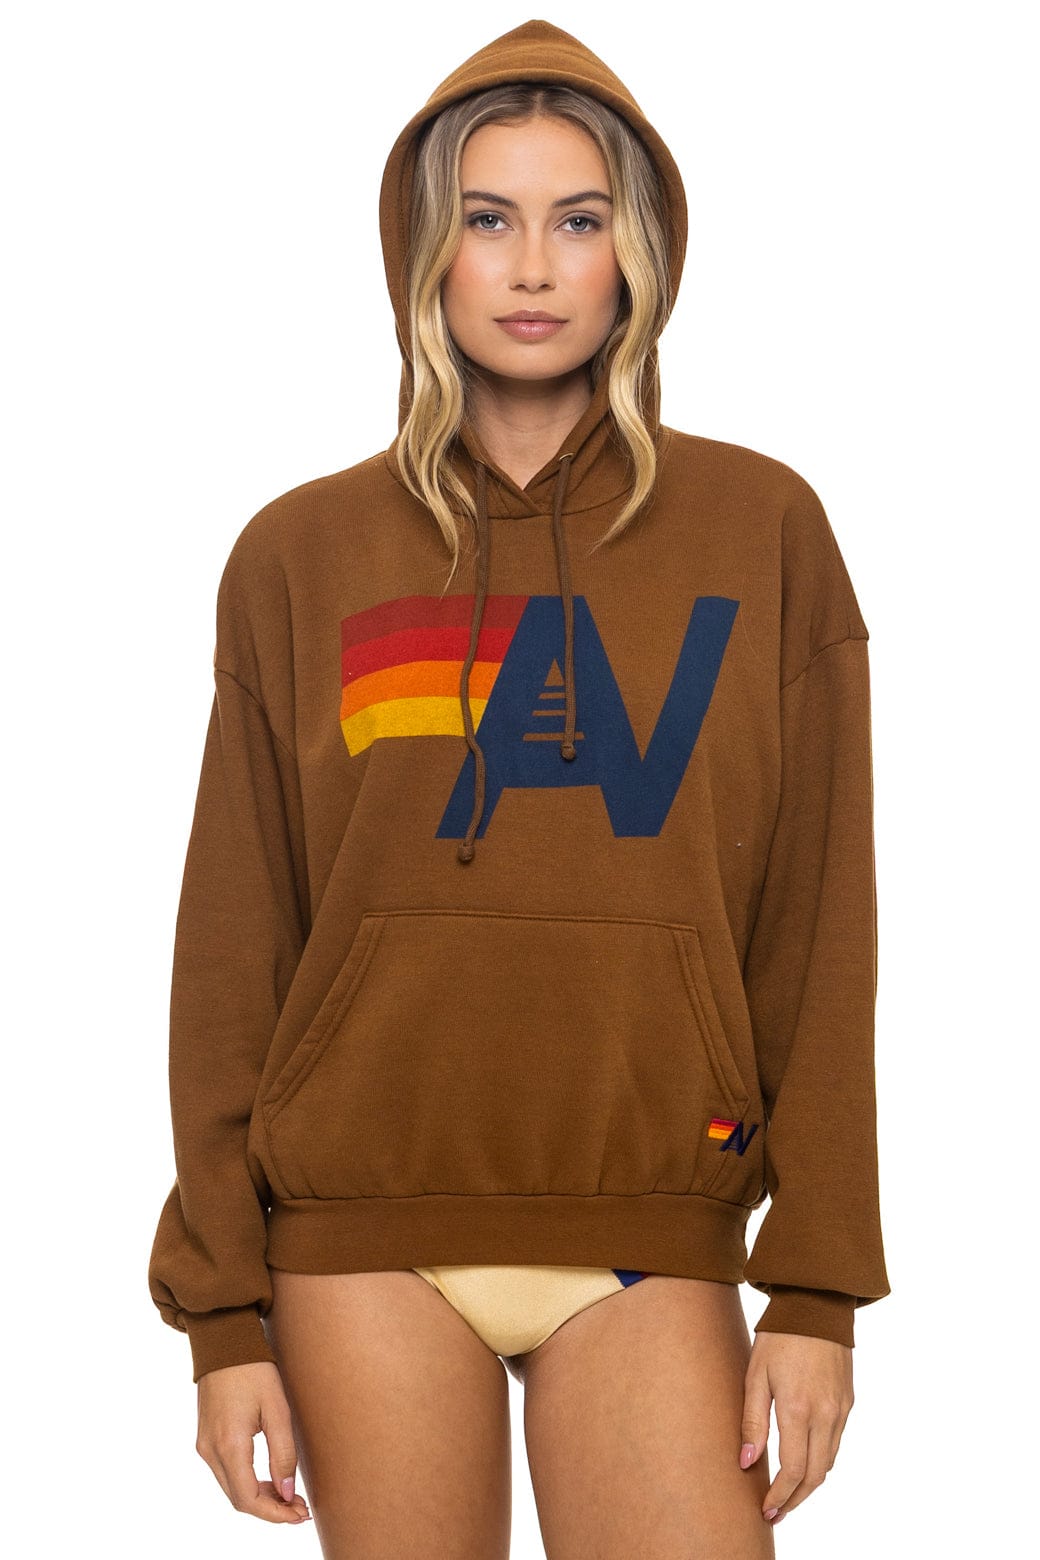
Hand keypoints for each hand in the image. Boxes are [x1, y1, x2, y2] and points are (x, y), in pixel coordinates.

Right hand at [196, 1360, 312, 1523]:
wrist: (224, 1342)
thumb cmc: (254, 1370)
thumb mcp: (278, 1409)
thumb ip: (283, 1454)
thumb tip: (287, 1493)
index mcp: (229, 1445)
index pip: (249, 1499)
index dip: (275, 1514)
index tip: (299, 1514)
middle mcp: (210, 1450)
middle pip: (239, 1499)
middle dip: (270, 1509)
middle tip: (300, 1508)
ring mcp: (204, 1445)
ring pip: (231, 1489)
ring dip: (259, 1498)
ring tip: (289, 1496)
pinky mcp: (205, 1438)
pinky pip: (225, 1473)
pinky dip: (247, 1483)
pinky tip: (268, 1480)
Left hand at [738, 1330, 853, 1525]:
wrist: (816, 1302)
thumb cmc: (779, 1335)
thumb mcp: (755, 1373)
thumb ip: (752, 1421)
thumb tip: (746, 1462)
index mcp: (799, 1408)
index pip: (792, 1470)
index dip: (780, 1496)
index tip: (766, 1509)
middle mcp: (826, 1414)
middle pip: (815, 1476)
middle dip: (795, 1500)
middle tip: (776, 1512)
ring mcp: (841, 1408)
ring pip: (829, 1463)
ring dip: (809, 1484)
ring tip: (788, 1495)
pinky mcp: (848, 1401)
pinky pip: (836, 1442)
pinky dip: (821, 1461)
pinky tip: (804, 1462)